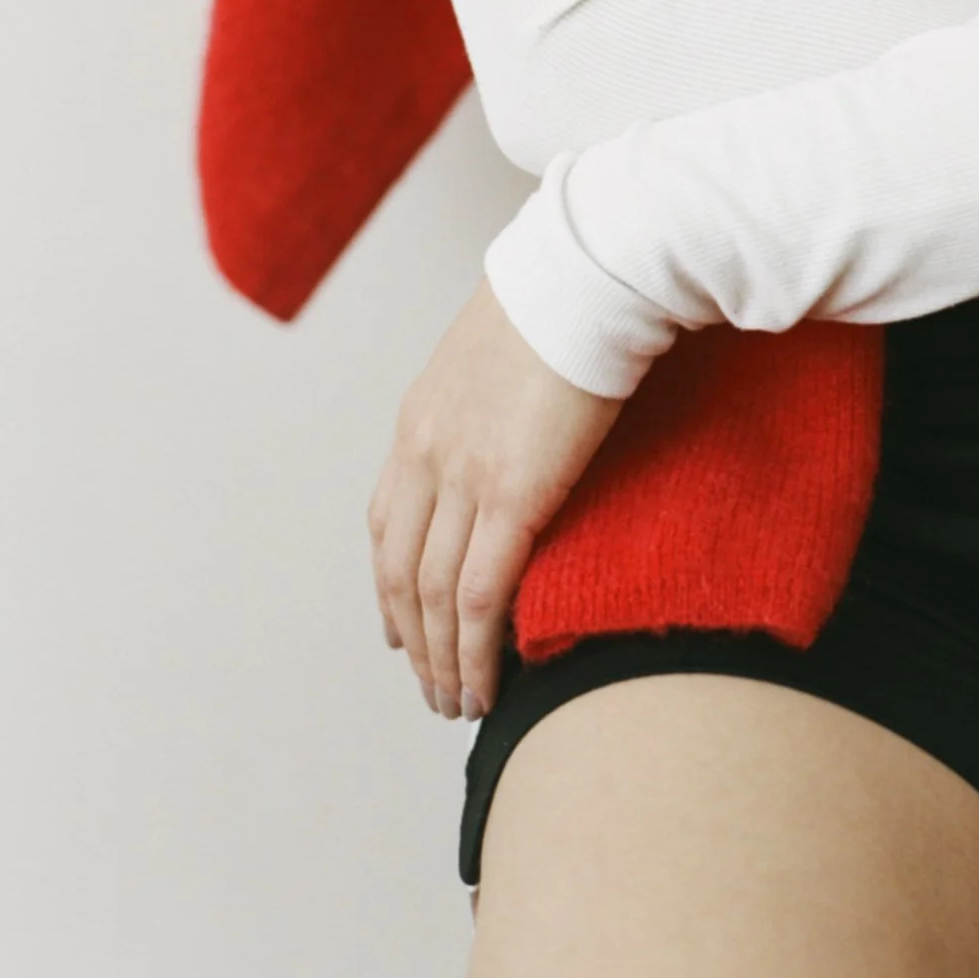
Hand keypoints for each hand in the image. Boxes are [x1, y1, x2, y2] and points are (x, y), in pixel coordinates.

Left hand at [368, 278, 624, 721]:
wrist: (591, 272)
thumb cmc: (570, 294)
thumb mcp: (504, 346)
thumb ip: (495, 395)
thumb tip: (519, 415)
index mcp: (421, 420)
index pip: (387, 523)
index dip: (390, 585)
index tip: (399, 628)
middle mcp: (426, 453)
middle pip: (400, 572)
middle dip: (412, 640)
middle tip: (430, 687)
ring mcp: (464, 476)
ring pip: (432, 596)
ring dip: (441, 660)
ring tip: (457, 704)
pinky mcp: (512, 495)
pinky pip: (478, 595)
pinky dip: (475, 649)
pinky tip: (486, 683)